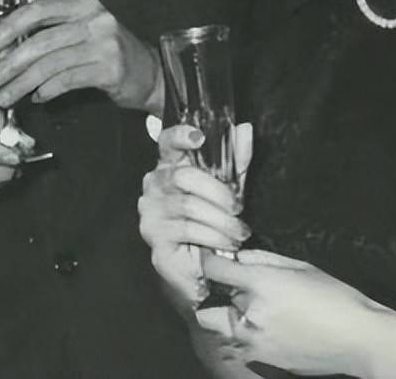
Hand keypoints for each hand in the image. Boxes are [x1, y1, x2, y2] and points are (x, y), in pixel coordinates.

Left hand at [0, 0, 161, 112]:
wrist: (150, 74)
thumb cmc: (106, 55)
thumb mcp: (78, 36)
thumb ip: (43, 39)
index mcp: (83, 5)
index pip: (38, 10)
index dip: (9, 26)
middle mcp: (95, 19)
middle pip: (41, 40)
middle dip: (11, 62)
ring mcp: (105, 43)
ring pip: (50, 63)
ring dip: (22, 82)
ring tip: (5, 97)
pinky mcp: (110, 69)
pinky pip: (67, 80)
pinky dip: (47, 91)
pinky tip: (37, 99)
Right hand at [137, 124, 250, 307]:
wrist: (201, 265)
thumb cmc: (213, 218)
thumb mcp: (230, 185)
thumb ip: (237, 158)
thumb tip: (244, 129)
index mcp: (170, 165)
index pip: (167, 142)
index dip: (180, 136)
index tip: (199, 137)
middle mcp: (154, 185)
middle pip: (182, 176)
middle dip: (217, 192)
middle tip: (238, 206)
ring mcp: (151, 212)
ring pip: (188, 206)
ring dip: (221, 220)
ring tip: (239, 231)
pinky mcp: (155, 238)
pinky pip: (186, 230)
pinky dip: (212, 236)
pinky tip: (225, 243)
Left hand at [196, 249, 387, 377]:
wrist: (358, 340)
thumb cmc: (336, 297)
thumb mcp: (301, 266)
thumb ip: (264, 258)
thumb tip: (239, 256)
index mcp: (261, 284)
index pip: (214, 270)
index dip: (210, 260)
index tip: (213, 258)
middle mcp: (252, 314)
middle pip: (219, 300)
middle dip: (228, 293)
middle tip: (246, 288)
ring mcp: (256, 342)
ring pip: (228, 325)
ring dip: (236, 316)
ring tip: (264, 310)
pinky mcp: (264, 360)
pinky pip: (245, 343)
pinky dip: (251, 333)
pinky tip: (278, 327)